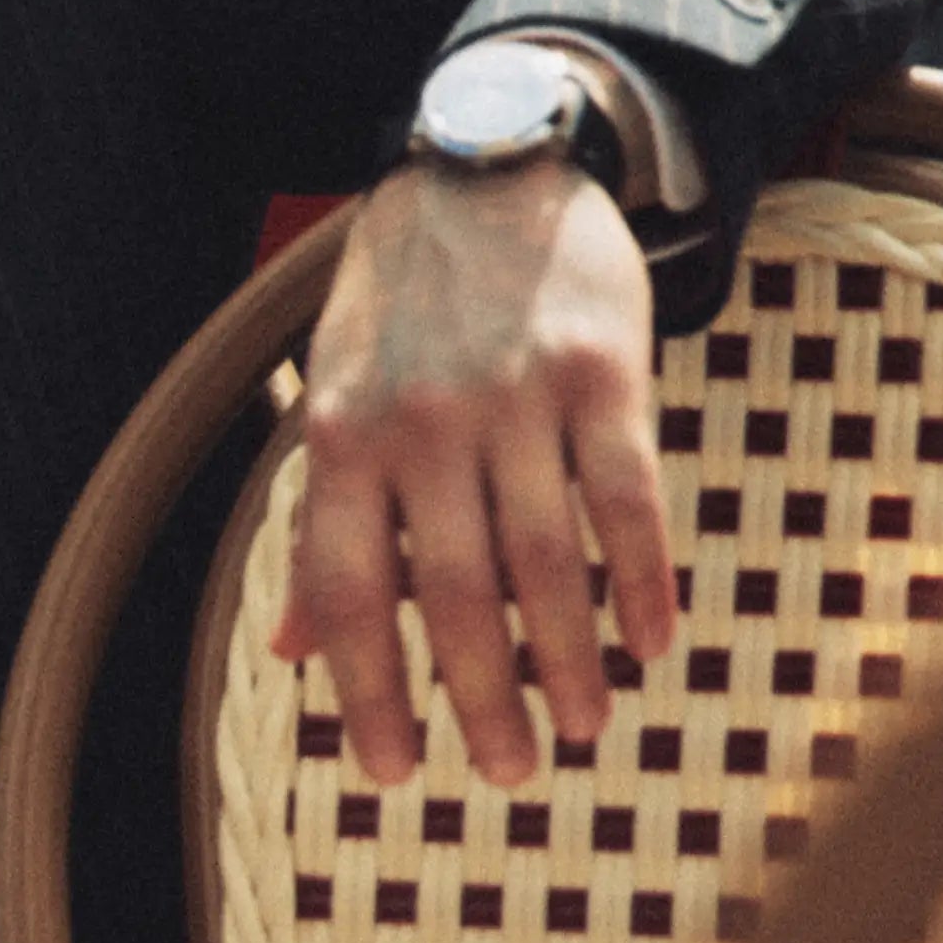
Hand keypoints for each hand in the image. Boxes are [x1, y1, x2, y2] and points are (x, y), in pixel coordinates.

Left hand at [275, 155, 674, 786]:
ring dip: (565, 660)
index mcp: (340, 438)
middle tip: (509, 774)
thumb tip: (291, 649)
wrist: (488, 168)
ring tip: (581, 728)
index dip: (366, 689)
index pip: (345, 590)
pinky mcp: (602, 372)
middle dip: (479, 698)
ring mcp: (512, 397)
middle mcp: (419, 423)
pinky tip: (651, 644)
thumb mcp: (335, 397)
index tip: (392, 773)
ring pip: (544, 562)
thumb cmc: (403, 309)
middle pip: (450, 593)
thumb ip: (324, 521)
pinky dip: (643, 582)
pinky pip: (629, 500)